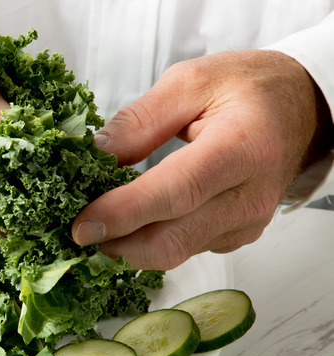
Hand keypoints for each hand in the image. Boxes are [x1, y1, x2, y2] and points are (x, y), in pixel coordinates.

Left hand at [71, 50, 328, 269]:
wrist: (301, 111)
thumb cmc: (248, 90)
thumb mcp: (191, 82)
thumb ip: (141, 119)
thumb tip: (95, 152)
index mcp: (240, 148)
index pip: (175, 193)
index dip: (124, 214)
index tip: (82, 224)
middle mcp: (248, 197)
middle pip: (172, 239)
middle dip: (116, 244)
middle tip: (77, 232)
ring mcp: (245, 223)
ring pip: (175, 252)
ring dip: (128, 246)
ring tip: (97, 225)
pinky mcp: (236, 236)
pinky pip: (185, 249)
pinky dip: (150, 242)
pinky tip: (130, 223)